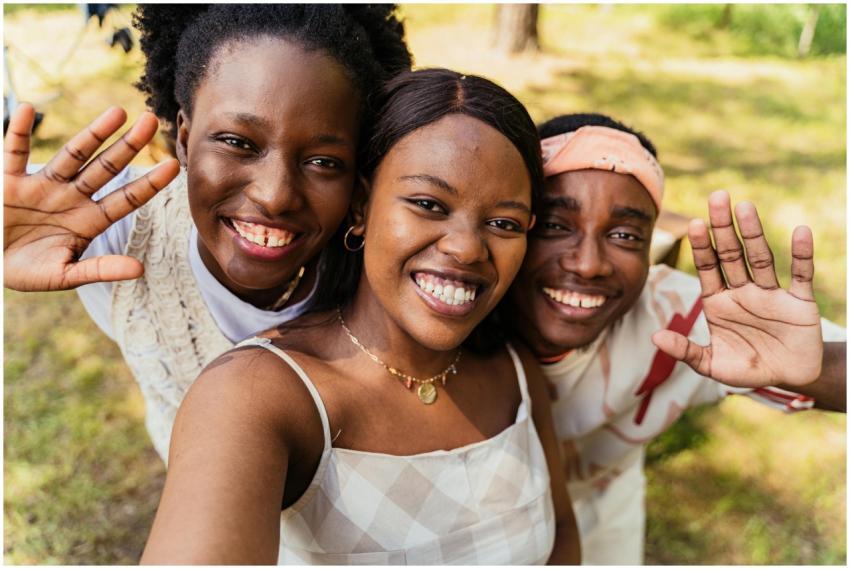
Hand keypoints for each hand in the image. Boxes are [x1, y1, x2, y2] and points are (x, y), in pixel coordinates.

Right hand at [4, 103, 179, 290]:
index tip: (174, 166)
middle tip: (151, 120)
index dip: (149, 183)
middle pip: (106, 168)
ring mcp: (41, 186)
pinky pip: (14, 152)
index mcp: (88, 220)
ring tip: (118, 112)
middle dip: (128, 146)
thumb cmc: (24, 271)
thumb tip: (139, 270)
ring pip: (72, 155)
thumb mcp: (63, 275)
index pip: (126, 199)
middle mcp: (70, 197)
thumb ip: (99, 269)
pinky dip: (18, 132)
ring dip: (93, 133)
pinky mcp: (7, 181)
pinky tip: (28, 110)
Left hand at [652, 191, 822, 387]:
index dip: (703, 246)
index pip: (708, 268)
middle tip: (717, 197)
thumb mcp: (712, 364)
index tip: (694, 223)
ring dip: (754, 233)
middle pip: (731, 254)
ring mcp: (771, 294)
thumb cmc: (747, 367)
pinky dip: (801, 254)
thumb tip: (655, 338)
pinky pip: (801, 275)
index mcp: (719, 301)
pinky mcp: (799, 303)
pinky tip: (800, 231)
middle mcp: (743, 291)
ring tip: (745, 207)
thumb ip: (686, 351)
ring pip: (761, 258)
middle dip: (724, 228)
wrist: (789, 379)